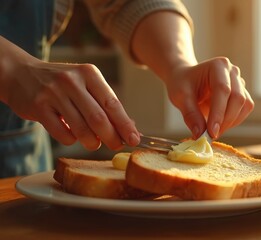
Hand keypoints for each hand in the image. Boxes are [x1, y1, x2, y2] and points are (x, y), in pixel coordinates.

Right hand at [2, 58, 139, 150]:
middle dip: (112, 137)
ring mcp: (53, 93)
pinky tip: (72, 136)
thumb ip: (105, 104)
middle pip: (99, 118)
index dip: (125, 125)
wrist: (21, 73)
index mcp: (89, 73)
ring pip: (81, 128)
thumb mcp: (85, 84)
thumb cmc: (62, 84)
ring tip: (94, 143)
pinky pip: (62, 133)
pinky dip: (71, 140)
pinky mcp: (38, 106)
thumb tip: (130, 128)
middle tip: (117, 146)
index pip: (112, 103)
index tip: (134, 139)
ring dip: (92, 142)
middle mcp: (72, 80)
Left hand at [164, 57, 253, 138]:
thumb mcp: (180, 97)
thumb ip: (190, 115)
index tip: (211, 132)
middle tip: (211, 135)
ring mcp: (240, 82)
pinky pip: (244, 110)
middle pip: (238, 98)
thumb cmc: (182, 83)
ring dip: (231, 122)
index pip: (223, 90)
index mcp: (218, 66)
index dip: (218, 113)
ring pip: (245, 106)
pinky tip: (219, 124)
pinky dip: (234, 121)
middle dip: (225, 120)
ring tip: (213, 130)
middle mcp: (232, 71)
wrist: (186, 78)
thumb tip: (200, 135)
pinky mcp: (242, 93)